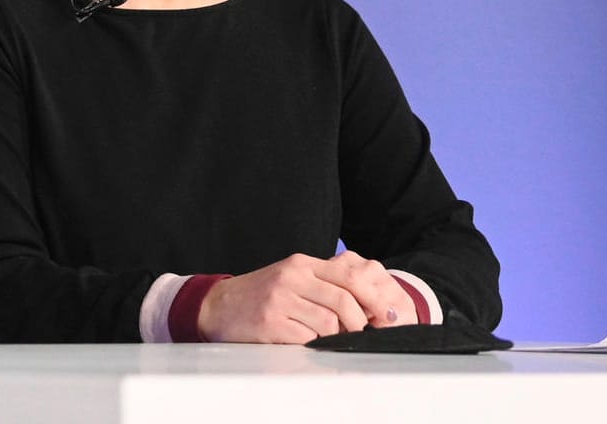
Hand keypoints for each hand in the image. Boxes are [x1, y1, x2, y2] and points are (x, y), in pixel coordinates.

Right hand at [196, 252, 417, 343]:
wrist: (219, 306)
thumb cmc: (261, 294)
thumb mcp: (292, 277)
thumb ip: (324, 283)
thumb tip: (367, 304)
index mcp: (300, 264)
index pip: (349, 276)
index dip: (374, 298)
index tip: (388, 315)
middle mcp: (291, 277)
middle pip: (344, 300)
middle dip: (361, 322)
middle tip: (363, 332)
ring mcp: (279, 300)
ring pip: (329, 322)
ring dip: (335, 335)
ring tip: (326, 337)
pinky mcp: (270, 322)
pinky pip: (307, 337)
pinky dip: (313, 343)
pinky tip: (304, 339)